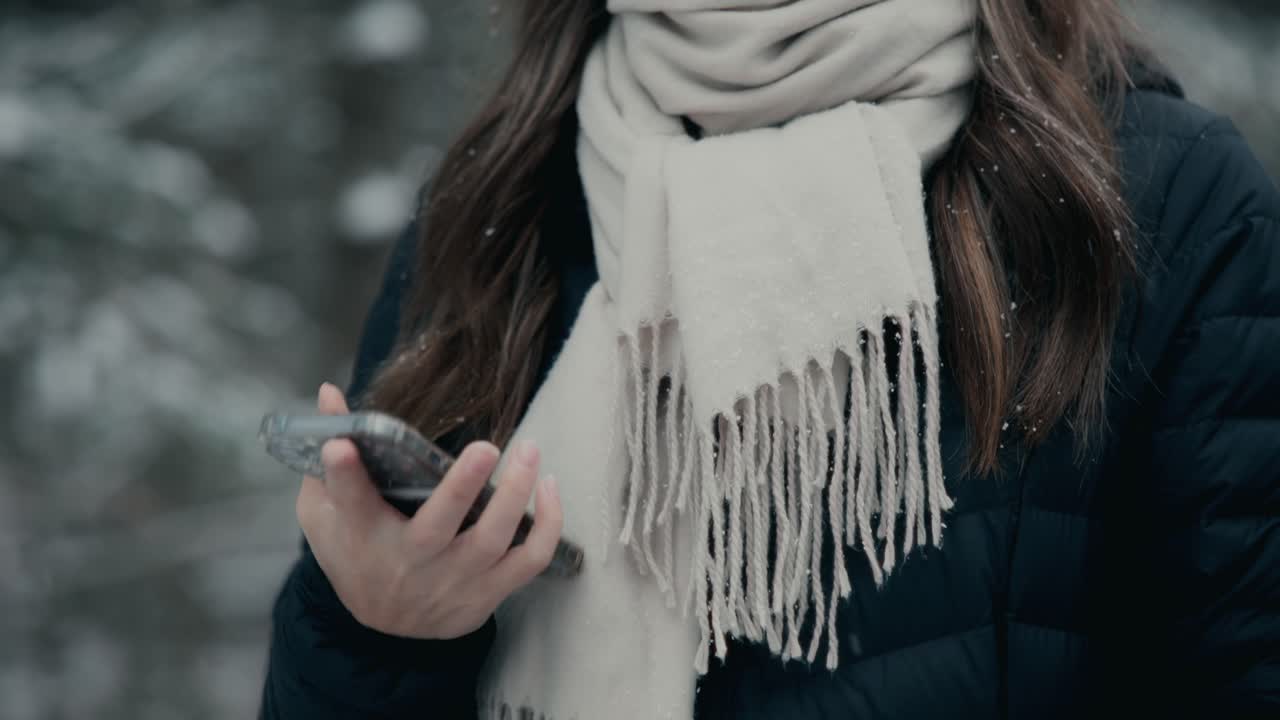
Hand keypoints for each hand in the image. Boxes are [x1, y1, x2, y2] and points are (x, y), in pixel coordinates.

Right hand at [295, 382, 562, 638]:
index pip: (349, 500)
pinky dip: (548, 527)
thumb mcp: (325, 509)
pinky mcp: (487, 593)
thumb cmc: (355, 552)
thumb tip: (329, 392)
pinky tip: (549, 488)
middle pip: (437, 526)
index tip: (341, 447)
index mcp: (363, 533)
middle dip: (462, 486)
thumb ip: (328, 455)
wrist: (381, 629)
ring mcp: (453, 580)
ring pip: (492, 542)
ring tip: (529, 452)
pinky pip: (529, 562)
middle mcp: (410, 560)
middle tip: (486, 446)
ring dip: (516, 495)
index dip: (344, 473)